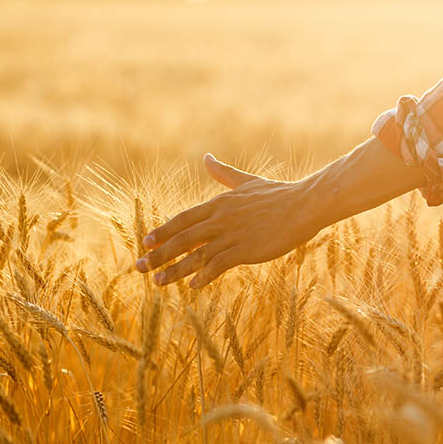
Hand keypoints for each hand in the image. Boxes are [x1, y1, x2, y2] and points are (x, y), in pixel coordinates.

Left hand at [135, 154, 323, 288]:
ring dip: (174, 270)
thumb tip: (206, 157)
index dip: (162, 231)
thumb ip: (223, 173)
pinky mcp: (245, 250)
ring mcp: (231, 235)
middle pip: (181, 238)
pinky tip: (192, 286)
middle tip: (139, 267)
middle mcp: (219, 219)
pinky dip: (204, 275)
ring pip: (195, 254)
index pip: (182, 219)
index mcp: (218, 204)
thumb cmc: (277, 194)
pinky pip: (218, 265)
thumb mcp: (246, 182)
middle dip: (158, 254)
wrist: (303, 205)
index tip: (145, 242)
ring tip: (157, 282)